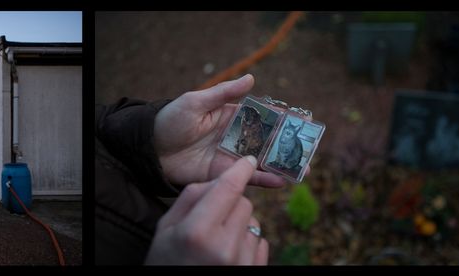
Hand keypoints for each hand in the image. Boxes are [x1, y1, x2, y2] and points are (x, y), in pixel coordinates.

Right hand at [145, 156, 267, 264]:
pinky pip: (260, 242)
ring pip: (254, 222)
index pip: (228, 189)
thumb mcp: (166, 228)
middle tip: (212, 216)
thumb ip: (190, 198)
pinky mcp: (253, 272)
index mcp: (197, 232)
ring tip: (217, 241)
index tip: (247, 160)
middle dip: (231, 202)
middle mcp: (223, 247)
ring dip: (239, 224)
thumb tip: (218, 179)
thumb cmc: (166, 260)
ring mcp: (241, 263)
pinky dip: (247, 242)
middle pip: (244, 203)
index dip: (239, 170)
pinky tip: (228, 253)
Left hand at [154, 74, 299, 187]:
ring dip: (282, 165)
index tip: (301, 121)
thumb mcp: (196, 102)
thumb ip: (224, 93)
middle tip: (309, 149)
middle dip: (288, 146)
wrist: (149, 150)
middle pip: (267, 141)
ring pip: (261, 162)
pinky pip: (246, 179)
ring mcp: (229, 157)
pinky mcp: (221, 175)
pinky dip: (264, 180)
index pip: (261, 117)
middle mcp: (234, 138)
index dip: (280, 119)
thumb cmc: (170, 120)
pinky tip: (281, 180)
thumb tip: (252, 79)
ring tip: (304, 169)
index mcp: (229, 117)